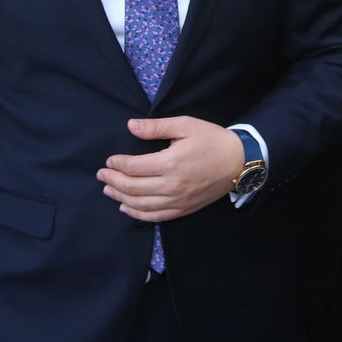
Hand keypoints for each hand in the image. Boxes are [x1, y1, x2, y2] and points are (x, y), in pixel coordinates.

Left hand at [96, 116, 244, 220]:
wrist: (239, 162)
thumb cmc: (213, 140)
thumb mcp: (186, 125)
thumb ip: (157, 127)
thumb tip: (131, 126)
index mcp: (171, 163)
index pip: (134, 167)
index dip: (117, 164)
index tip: (109, 160)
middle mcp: (172, 186)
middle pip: (133, 187)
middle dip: (113, 180)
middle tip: (101, 175)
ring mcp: (178, 201)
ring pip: (140, 204)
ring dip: (120, 197)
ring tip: (108, 189)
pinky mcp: (183, 209)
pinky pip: (155, 216)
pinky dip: (137, 214)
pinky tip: (127, 207)